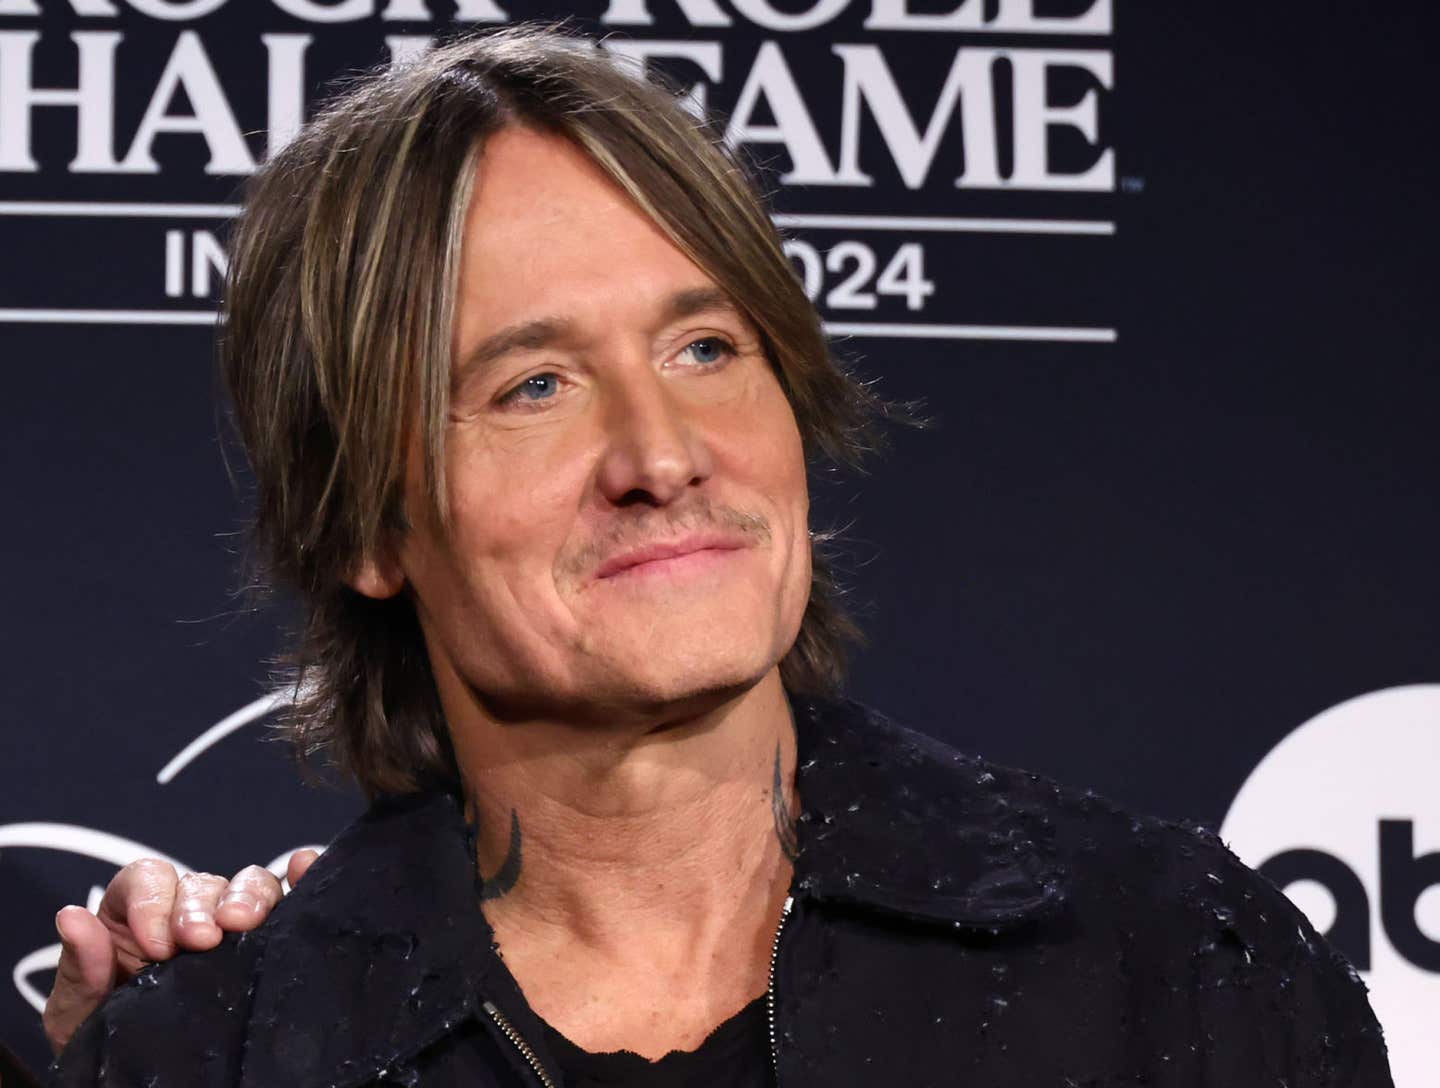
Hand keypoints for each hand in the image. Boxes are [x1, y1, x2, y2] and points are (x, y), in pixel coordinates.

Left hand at [42, 850, 318, 1053]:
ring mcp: (229, 922)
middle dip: (200, 908)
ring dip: (249, 898)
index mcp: (133, 915)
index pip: (147, 879)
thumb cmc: (111, 1035)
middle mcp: (185, 910)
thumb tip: (73, 918)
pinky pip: (289, 895)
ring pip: (248, 884)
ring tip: (244, 925)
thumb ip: (80, 967)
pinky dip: (300, 878)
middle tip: (200, 942)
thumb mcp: (80, 1010)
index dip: (153, 901)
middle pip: (200, 882)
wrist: (145, 1073)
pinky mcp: (268, 938)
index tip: (156, 945)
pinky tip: (304, 869)